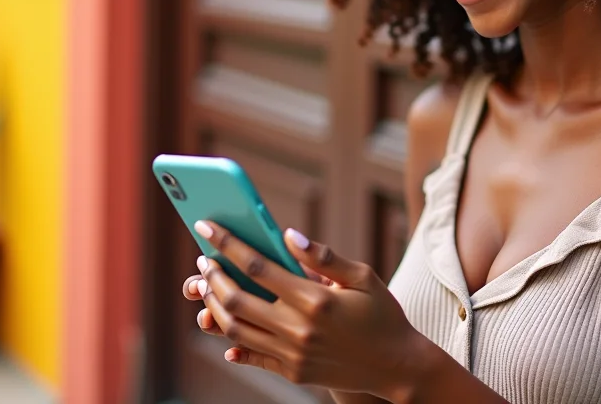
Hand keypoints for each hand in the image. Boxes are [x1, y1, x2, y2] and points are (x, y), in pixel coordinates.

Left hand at [185, 220, 424, 396]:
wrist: (396, 366)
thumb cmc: (382, 315)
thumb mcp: (362, 277)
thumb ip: (324, 257)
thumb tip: (289, 235)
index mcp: (315, 299)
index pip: (258, 266)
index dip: (228, 245)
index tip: (206, 228)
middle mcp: (299, 329)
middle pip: (237, 299)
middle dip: (213, 276)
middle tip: (204, 260)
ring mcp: (293, 354)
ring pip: (236, 329)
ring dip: (214, 305)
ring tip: (208, 287)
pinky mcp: (293, 373)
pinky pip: (252, 356)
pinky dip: (232, 341)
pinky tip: (221, 325)